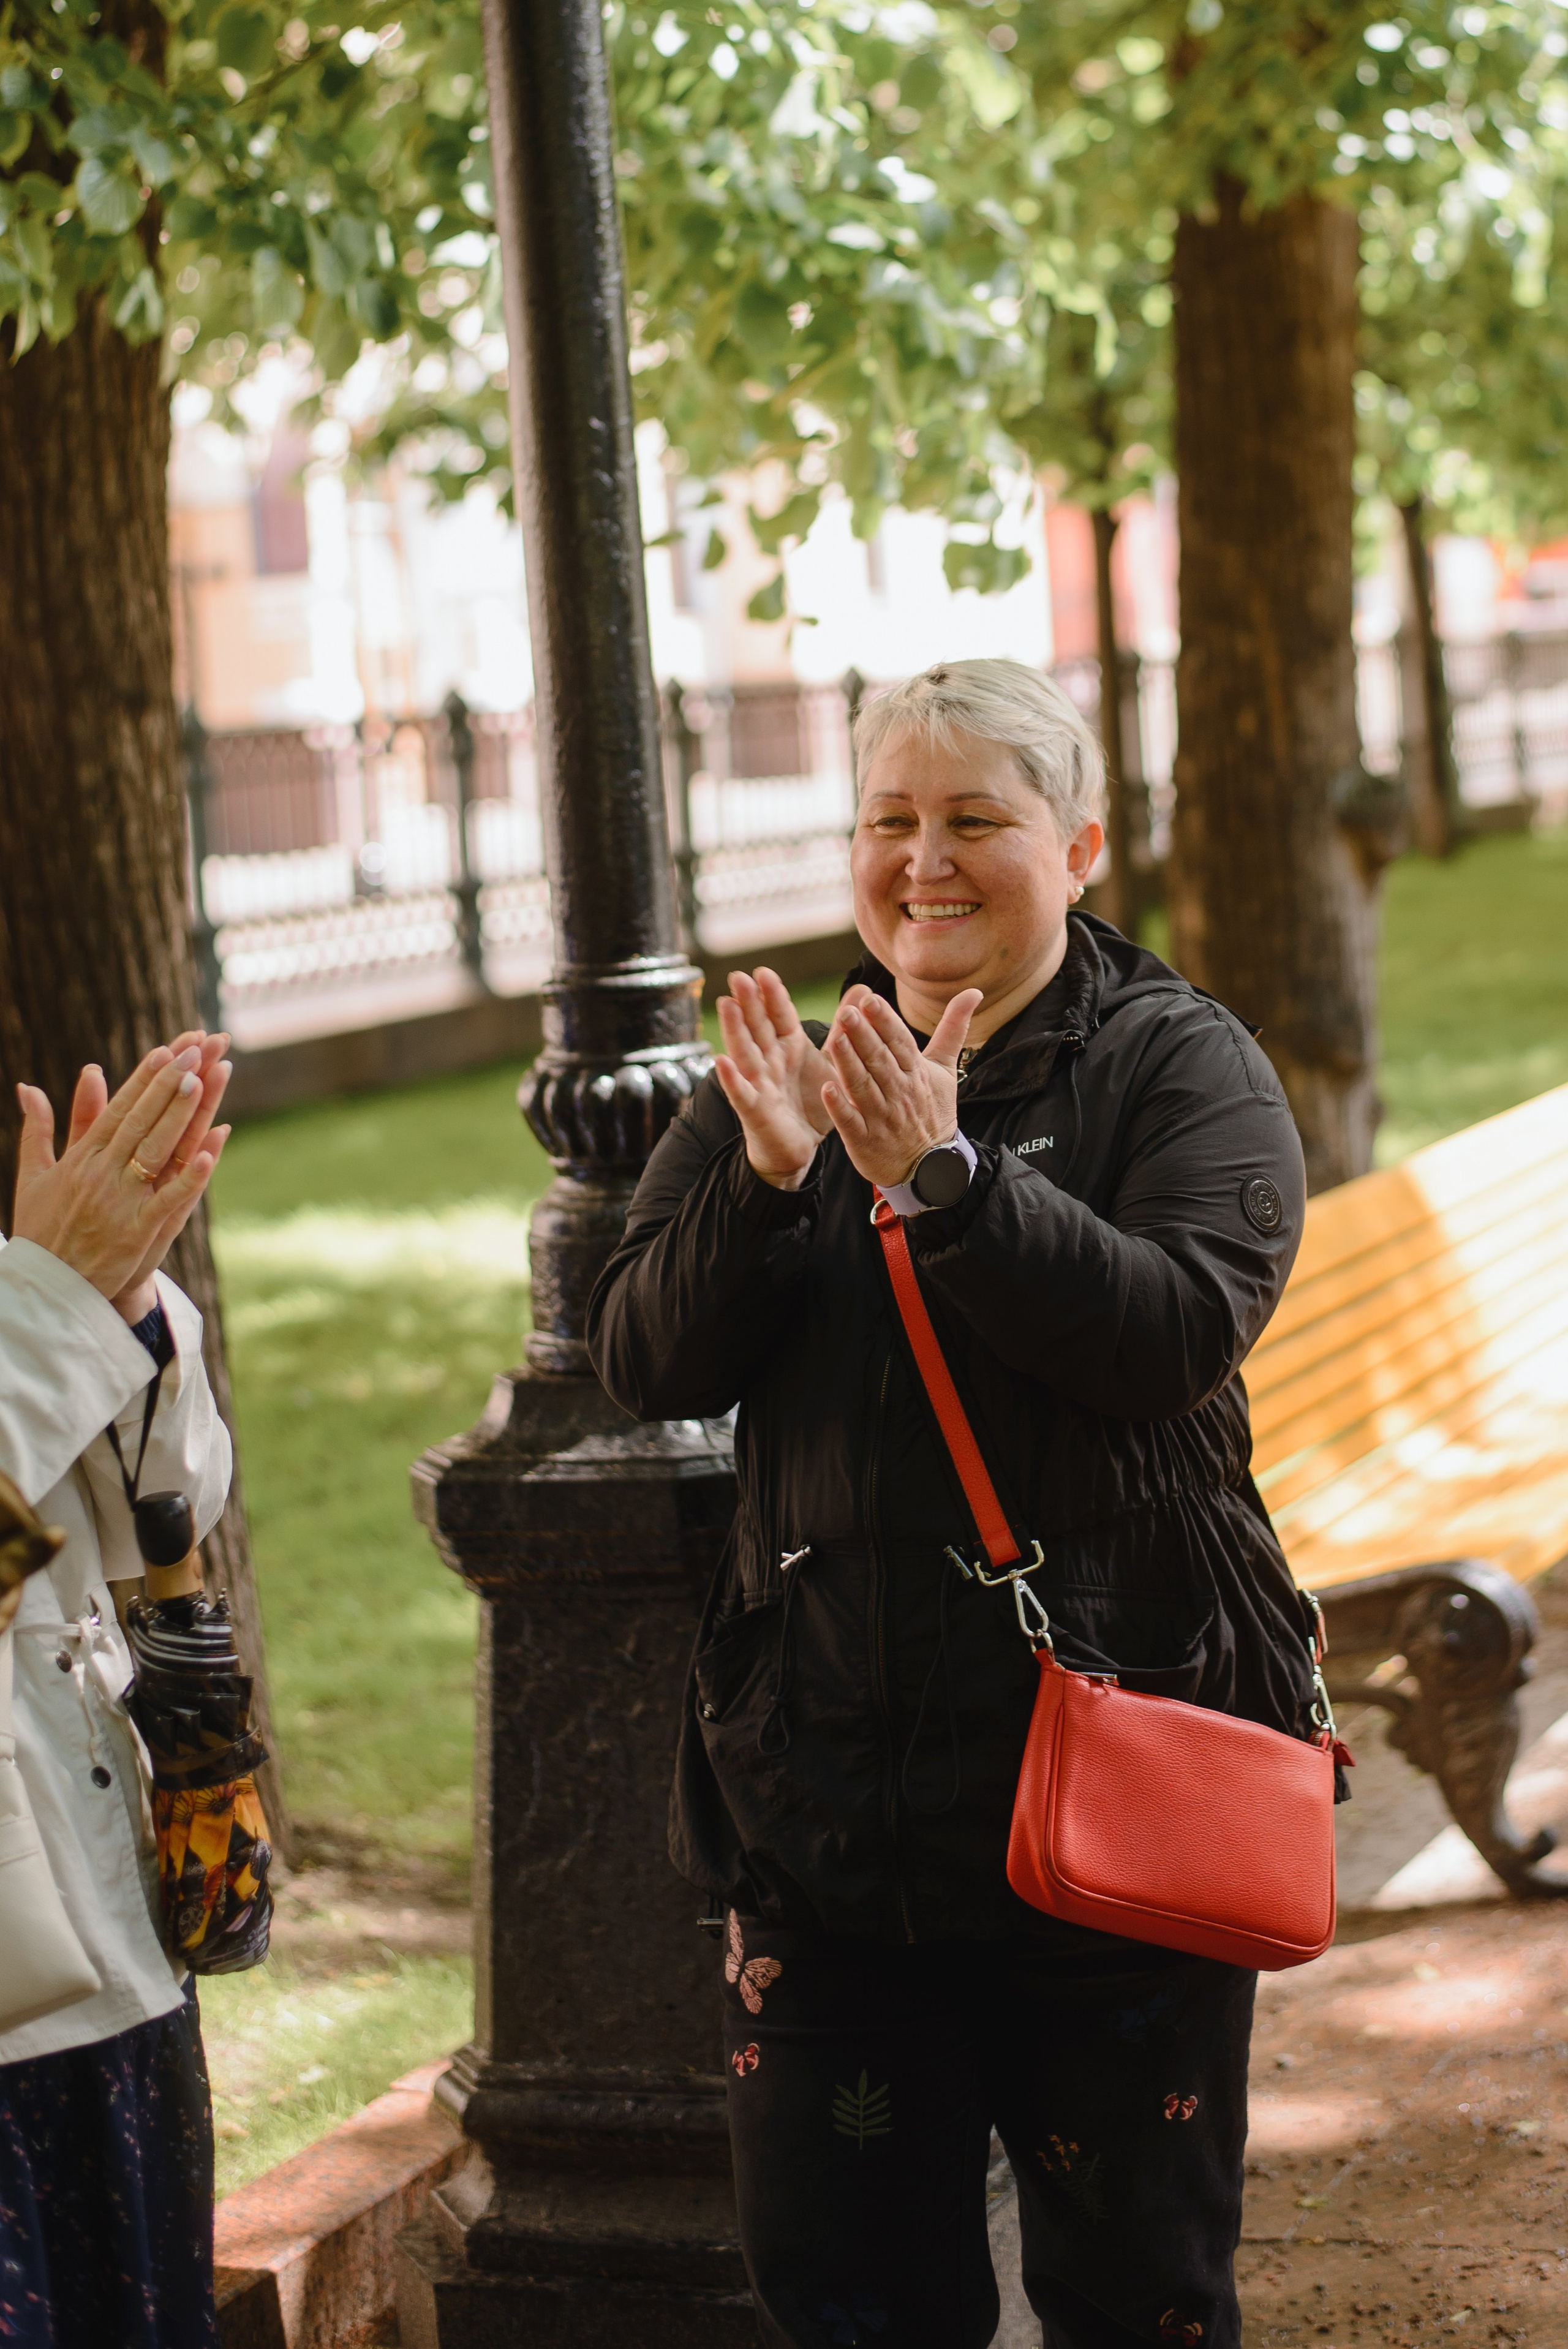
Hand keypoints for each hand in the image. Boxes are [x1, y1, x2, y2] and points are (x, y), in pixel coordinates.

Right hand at [12, 1036, 232, 1320]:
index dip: (144, 1080)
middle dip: (167, 1084)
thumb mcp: (32, 1175)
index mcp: (80, 1159)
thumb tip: (28, 1087)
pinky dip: (189, 1177)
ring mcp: (119, 1203)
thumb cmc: (41, 1229)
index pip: (117, 1110)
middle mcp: (100, 1174)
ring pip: (155, 1150)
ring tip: (201, 1080)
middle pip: (140, 1121)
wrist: (45, 1289)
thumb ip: (37, 1129)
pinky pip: (168, 1201)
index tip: (166, 1051)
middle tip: (194, 1050)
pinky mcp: (136, 1233)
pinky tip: (211, 1152)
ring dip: (179, 1115)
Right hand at [713, 968, 832, 1190]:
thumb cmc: (811, 1102)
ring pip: (745, 1051)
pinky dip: (732, 1078)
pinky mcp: (755, 1109)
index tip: (763, 972)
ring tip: (726, 1004)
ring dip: (735, 1029)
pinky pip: (742, 1093)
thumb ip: (844, 1030)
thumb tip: (863, 991)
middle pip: (758, 1026)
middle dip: (749, 1002)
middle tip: (739, 976)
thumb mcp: (832, 1063)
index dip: (772, 995)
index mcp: (789, 1047)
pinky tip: (722, 1062)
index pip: (779, 1015)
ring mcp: (759, 1083)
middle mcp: (770, 1060)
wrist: (800, 1147)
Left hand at [821, 986, 982, 1189]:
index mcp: (916, 1073)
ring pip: (863, 1087)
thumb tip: (973, 991)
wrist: (932, 1166)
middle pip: (880, 1060)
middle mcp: (899, 1093)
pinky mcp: (865, 1140)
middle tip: (847, 1012)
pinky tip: (827, 1088)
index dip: (886, 1022)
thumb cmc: (933, 1110)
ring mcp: (882, 1118)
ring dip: (849, 1063)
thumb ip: (953, 1029)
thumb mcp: (945, 1069)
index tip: (870, 1000)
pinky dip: (840, 1106)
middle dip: (864, 1036)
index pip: (900, 1043)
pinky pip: (851, 1122)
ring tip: (835, 1039)